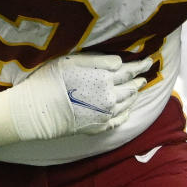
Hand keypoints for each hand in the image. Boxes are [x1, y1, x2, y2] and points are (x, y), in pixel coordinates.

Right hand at [0, 53, 152, 148]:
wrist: (38, 110)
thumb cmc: (51, 80)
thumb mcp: (72, 61)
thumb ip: (98, 60)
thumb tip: (119, 62)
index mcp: (104, 78)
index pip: (128, 70)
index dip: (140, 64)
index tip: (148, 60)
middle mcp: (110, 97)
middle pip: (130, 87)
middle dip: (139, 79)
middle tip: (146, 74)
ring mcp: (106, 114)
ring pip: (127, 103)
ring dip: (134, 95)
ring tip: (138, 89)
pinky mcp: (98, 126)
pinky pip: (119, 120)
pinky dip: (127, 113)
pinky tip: (128, 110)